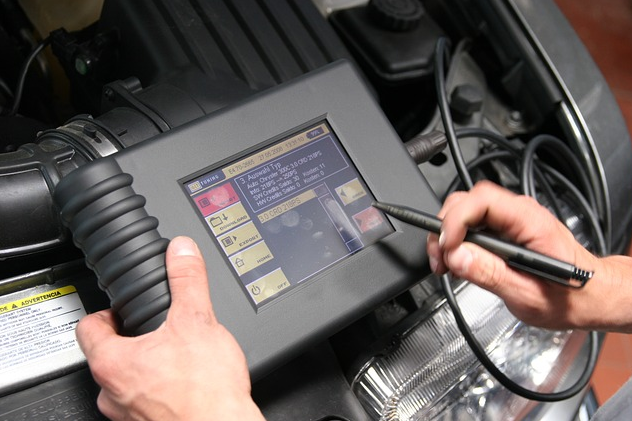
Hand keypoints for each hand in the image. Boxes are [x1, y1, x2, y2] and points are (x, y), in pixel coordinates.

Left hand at [76, 236, 265, 420]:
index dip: (104, 313)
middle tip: (155, 330)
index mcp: (113, 363)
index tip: (119, 309)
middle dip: (132, 341)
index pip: (87, 328)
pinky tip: (186, 383)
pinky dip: (161, 391)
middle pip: (109, 356)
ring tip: (174, 357)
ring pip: (128, 383)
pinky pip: (147, 403)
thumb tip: (181, 251)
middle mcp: (112, 394)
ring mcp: (128, 416)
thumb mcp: (198, 321)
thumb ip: (187, 281)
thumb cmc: (204, 391)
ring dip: (147, 369)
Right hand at [427, 181, 631, 331]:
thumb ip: (490, 274)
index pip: (482, 200)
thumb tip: (457, 255)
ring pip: (466, 211)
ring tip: (446, 264)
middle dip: (445, 228)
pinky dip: (458, 241)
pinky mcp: (505, 229)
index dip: (456, 220)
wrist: (591, 297)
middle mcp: (520, 214)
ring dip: (448, 236)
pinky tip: (457, 262)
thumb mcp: (528, 295)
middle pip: (468, 201)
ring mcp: (512, 219)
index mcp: (531, 222)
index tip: (446, 247)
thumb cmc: (570, 297)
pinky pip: (473, 224)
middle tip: (440, 259)